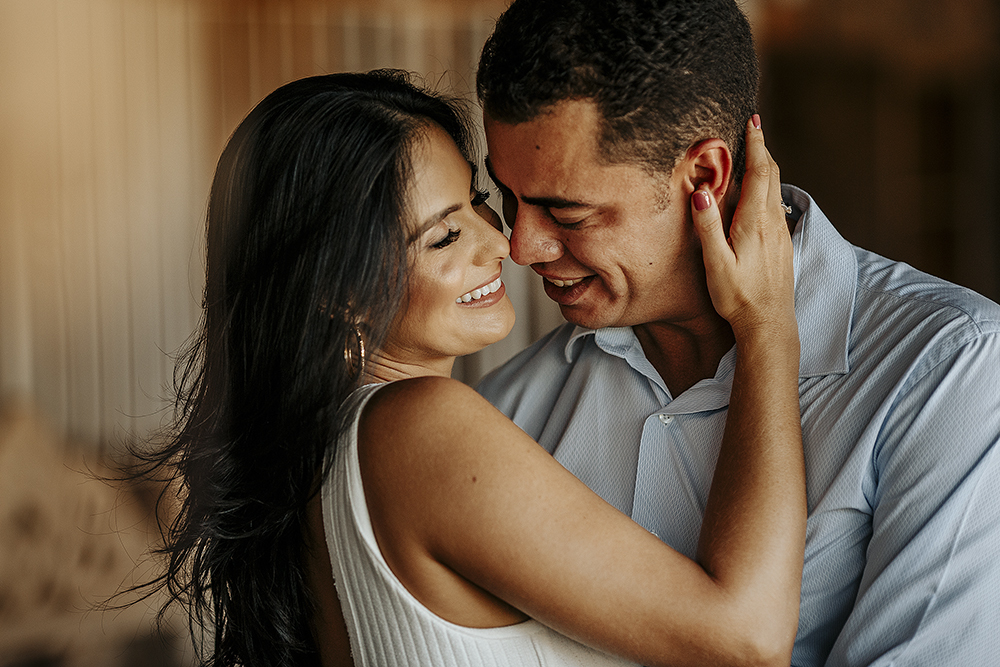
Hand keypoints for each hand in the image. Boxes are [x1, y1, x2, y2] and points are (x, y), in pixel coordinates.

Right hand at [692, 116, 795, 339]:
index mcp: (755, 222)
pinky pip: (776, 205)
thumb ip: (708, 225)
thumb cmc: (738, 296)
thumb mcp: (716, 263)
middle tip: (753, 128)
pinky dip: (768, 188)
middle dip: (763, 149)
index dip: (757, 143)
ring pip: (776, 189)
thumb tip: (701, 191)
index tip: (753, 119)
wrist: (769, 323)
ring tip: (754, 154)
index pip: (759, 172)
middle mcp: (773, 222)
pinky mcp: (783, 244)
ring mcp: (781, 233)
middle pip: (772, 174)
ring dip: (766, 167)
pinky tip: (758, 194)